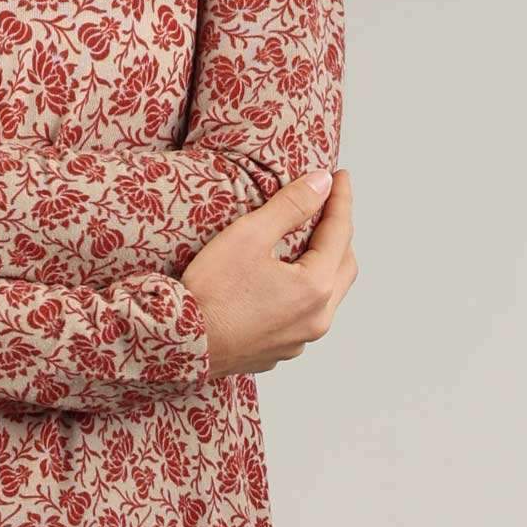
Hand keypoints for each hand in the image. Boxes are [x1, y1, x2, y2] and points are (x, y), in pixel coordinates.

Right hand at [181, 168, 355, 379]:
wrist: (181, 344)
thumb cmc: (210, 291)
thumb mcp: (249, 234)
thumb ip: (290, 205)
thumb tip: (322, 182)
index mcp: (315, 288)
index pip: (340, 233)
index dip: (341, 200)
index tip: (340, 176)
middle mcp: (317, 319)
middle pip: (344, 266)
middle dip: (340, 232)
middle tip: (329, 205)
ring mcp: (299, 340)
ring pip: (329, 295)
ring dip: (326, 264)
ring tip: (310, 240)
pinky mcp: (280, 351)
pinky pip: (306, 315)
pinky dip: (306, 291)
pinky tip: (285, 280)